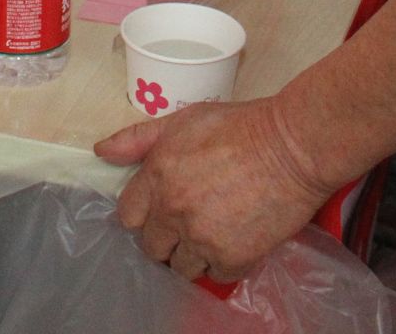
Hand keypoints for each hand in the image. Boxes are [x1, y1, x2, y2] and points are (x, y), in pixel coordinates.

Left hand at [95, 99, 334, 282]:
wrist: (293, 147)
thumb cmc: (241, 127)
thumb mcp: (184, 120)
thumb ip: (138, 138)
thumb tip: (101, 152)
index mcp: (157, 176)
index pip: (128, 216)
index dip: (144, 214)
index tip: (161, 210)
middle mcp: (173, 210)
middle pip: (152, 247)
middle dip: (166, 238)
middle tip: (190, 223)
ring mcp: (201, 237)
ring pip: (181, 267)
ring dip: (193, 255)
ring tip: (214, 233)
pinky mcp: (232, 257)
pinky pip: (216, 275)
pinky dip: (224, 263)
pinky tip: (236, 240)